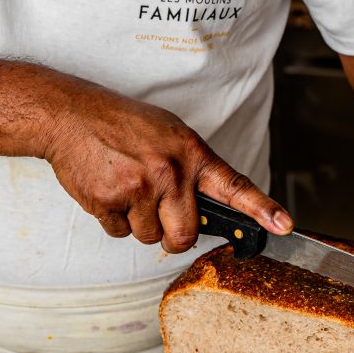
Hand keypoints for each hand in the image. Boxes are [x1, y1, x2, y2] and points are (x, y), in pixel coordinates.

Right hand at [43, 81, 292, 253]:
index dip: (262, 209)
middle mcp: (170, 171)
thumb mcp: (169, 134)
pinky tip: (107, 190)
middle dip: (175, 237)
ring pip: (150, 237)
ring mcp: (140, 188)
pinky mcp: (109, 201)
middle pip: (186, 235)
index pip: (234, 186)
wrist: (70, 115)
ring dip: (139, 224)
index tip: (283, 226)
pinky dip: (113, 219)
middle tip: (162, 220)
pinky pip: (119, 233)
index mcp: (191, 153)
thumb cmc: (121, 125)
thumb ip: (190, 169)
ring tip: (126, 188)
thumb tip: (209, 208)